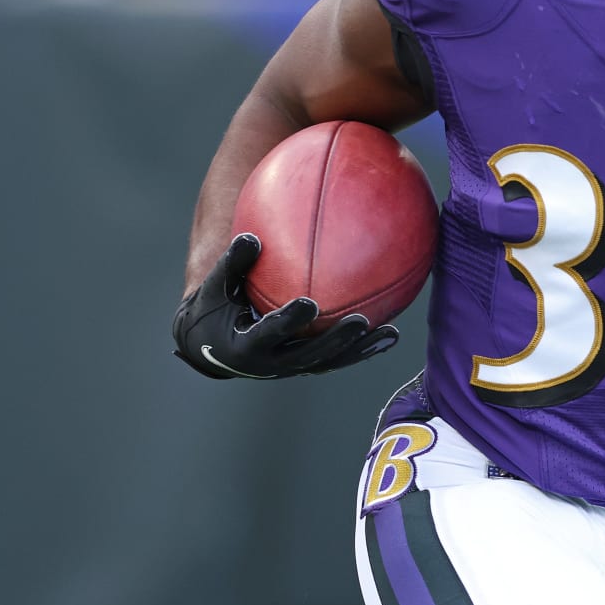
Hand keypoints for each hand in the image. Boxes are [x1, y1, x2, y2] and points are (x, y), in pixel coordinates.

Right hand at [171, 233, 398, 379]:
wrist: (213, 345)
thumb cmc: (213, 306)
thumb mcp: (215, 286)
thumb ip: (232, 264)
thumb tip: (250, 236)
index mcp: (245, 347)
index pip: (269, 334)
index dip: (289, 321)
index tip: (308, 304)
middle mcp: (271, 363)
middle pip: (309, 355)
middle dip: (335, 341)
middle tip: (360, 322)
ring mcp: (291, 367)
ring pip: (329, 362)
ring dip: (359, 349)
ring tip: (391, 334)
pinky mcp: (305, 365)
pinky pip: (337, 358)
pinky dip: (362, 348)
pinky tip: (390, 332)